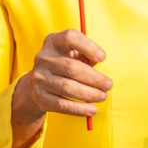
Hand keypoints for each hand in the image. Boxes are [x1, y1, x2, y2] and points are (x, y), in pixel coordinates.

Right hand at [10, 29, 109, 144]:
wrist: (38, 82)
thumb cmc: (67, 62)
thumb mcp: (75, 53)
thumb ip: (87, 54)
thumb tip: (100, 62)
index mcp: (54, 41)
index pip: (70, 38)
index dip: (88, 47)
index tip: (103, 58)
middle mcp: (43, 58)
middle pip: (71, 68)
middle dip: (94, 78)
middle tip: (109, 85)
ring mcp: (39, 77)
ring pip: (66, 87)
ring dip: (88, 94)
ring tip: (103, 96)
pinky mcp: (39, 96)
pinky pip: (60, 104)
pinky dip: (78, 108)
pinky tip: (92, 109)